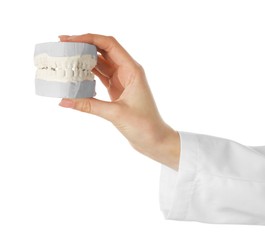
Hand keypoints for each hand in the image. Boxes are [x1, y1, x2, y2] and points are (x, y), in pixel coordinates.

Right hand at [58, 34, 179, 169]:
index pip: (109, 44)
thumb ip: (89, 106)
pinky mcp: (117, 90)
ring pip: (100, 64)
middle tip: (62, 46)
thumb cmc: (144, 125)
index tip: (69, 39)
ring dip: (84, 59)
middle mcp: (127, 71)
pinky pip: (100, 77)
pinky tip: (75, 73)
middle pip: (103, 51)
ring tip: (65, 57)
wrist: (155, 139)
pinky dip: (88, 74)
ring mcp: (122, 80)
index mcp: (132, 70)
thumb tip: (64, 101)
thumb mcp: (116, 113)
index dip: (89, 38)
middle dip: (83, 46)